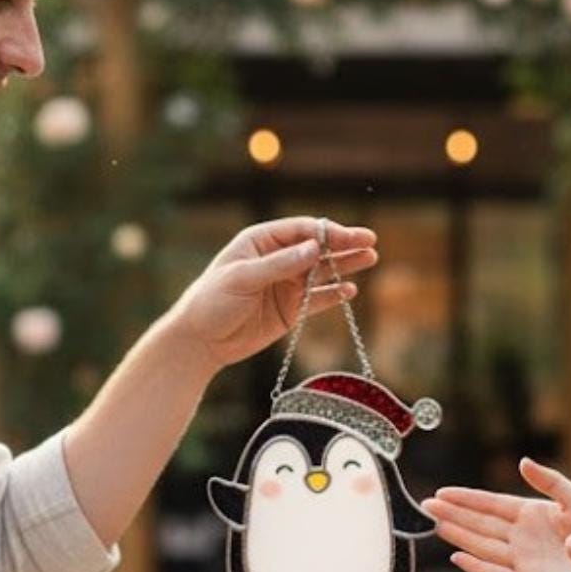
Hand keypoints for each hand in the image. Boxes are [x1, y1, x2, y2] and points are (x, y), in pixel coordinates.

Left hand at [167, 218, 378, 372]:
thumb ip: (279, 264)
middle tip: (370, 242)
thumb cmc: (211, 301)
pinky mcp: (290, 309)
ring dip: (345, 265)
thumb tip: (314, 248)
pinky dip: (334, 295)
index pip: (301, 231)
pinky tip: (350, 290)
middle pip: (317, 248)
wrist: (200, 340)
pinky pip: (317, 299)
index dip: (326, 232)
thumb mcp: (242, 278)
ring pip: (322, 272)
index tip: (348, 237)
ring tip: (370, 258)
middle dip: (343, 244)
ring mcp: (285, 284)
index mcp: (261, 241)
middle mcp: (277, 259)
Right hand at [421, 456, 570, 571]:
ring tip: (435, 525)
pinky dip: (475, 565)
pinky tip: (459, 557)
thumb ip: (552, 483)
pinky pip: (494, 571)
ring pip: (482, 546)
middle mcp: (524, 538)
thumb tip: (523, 463)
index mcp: (534, 515)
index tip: (442, 493)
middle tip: (424, 505)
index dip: (466, 498)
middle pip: (480, 524)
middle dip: (453, 514)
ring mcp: (523, 561)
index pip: (492, 504)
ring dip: (459, 536)